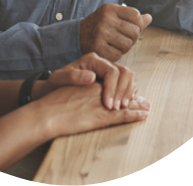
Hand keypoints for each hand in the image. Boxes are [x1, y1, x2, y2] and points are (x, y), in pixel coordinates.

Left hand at [33, 52, 141, 109]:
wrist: (52, 89)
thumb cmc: (55, 84)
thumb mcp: (58, 79)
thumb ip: (73, 77)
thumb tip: (91, 77)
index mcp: (92, 60)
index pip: (111, 71)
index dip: (112, 88)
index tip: (108, 105)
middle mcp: (102, 63)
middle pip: (124, 72)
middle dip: (123, 91)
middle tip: (117, 108)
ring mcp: (108, 71)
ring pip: (128, 77)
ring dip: (128, 92)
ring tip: (122, 107)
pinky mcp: (111, 81)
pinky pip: (126, 84)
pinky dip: (128, 94)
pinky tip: (124, 105)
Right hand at [34, 83, 149, 139]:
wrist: (45, 113)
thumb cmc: (54, 98)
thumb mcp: (70, 81)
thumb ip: (83, 79)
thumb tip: (94, 77)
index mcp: (92, 76)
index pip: (116, 74)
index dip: (123, 81)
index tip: (127, 87)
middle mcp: (99, 87)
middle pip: (124, 84)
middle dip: (132, 91)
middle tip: (139, 98)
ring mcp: (100, 102)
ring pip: (125, 100)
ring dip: (137, 103)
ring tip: (146, 106)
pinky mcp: (100, 117)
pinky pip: (122, 115)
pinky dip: (134, 115)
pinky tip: (143, 115)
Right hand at [80, 4, 151, 61]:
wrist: (77, 36)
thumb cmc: (99, 25)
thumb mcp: (112, 16)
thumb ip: (131, 18)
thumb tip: (149, 18)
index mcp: (110, 9)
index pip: (136, 16)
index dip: (138, 24)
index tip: (131, 28)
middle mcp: (105, 19)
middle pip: (135, 31)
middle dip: (132, 38)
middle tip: (122, 38)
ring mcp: (101, 34)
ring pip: (128, 45)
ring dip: (125, 47)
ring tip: (116, 44)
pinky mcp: (98, 48)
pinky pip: (119, 54)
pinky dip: (116, 55)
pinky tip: (109, 50)